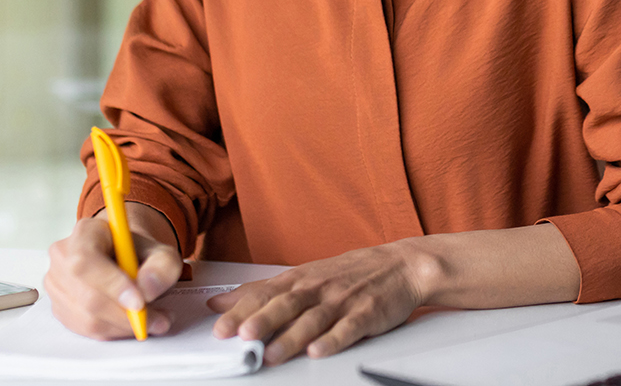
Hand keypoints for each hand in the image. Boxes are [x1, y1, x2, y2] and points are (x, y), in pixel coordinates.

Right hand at [45, 204, 183, 339]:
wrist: (123, 258)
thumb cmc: (139, 254)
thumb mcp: (162, 254)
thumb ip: (162, 268)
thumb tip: (147, 290)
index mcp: (86, 233)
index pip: (86, 261)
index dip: (111, 285)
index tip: (139, 303)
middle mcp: (63, 257)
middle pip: (87, 297)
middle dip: (125, 315)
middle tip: (158, 320)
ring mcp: (56, 284)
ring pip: (87, 319)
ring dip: (123, 326)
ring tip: (152, 320)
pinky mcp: (59, 307)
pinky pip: (85, 330)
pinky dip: (113, 332)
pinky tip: (131, 323)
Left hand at [209, 241, 433, 364]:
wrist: (401, 266)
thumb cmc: (349, 274)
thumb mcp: (302, 276)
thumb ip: (261, 291)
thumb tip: (219, 302)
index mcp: (300, 279)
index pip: (265, 294)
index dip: (241, 310)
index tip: (220, 327)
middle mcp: (318, 289)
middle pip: (286, 305)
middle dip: (263, 320)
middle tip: (243, 335)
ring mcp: (343, 301)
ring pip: (313, 320)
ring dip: (291, 337)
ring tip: (273, 354)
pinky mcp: (367, 314)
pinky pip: (348, 328)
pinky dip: (333, 340)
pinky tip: (319, 351)